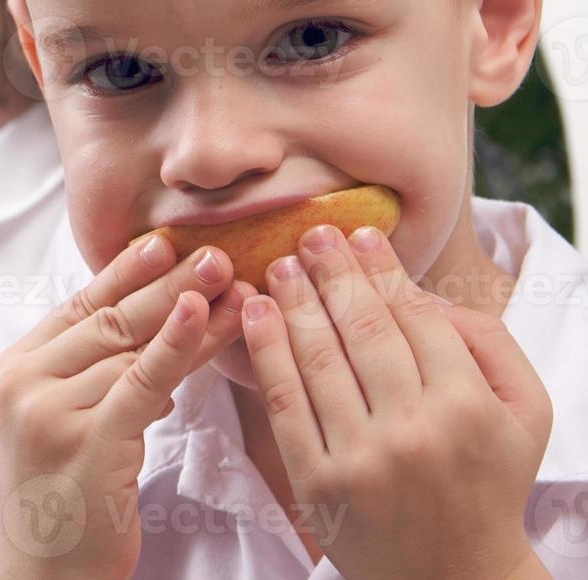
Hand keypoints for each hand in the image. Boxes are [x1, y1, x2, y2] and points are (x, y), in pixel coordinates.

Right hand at [0, 236, 249, 579]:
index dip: (126, 272)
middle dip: (166, 281)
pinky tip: (203, 314)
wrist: (46, 575)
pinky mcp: (87, 441)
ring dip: (191, 314)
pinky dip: (176, 344)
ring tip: (234, 283)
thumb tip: (156, 324)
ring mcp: (51, 411)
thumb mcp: (65, 421)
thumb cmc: (66, 499)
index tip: (167, 241)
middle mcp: (25, 382)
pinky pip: (141, 381)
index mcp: (15, 368)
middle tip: (214, 251)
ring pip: (132, 347)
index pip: (79, 306)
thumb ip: (94, 371)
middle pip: (108, 318)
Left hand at [242, 224, 552, 579]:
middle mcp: (414, 430)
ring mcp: (362, 458)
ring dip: (293, 301)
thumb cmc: (490, 477)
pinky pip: (284, 403)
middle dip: (332, 272)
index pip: (414, 317)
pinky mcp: (317, 483)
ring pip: (318, 359)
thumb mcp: (524, 409)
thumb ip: (487, 341)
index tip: (360, 234)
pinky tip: (255, 313)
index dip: (382, 269)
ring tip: (279, 265)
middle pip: (361, 328)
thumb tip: (422, 292)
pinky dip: (266, 351)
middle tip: (311, 234)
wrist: (456, 573)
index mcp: (467, 406)